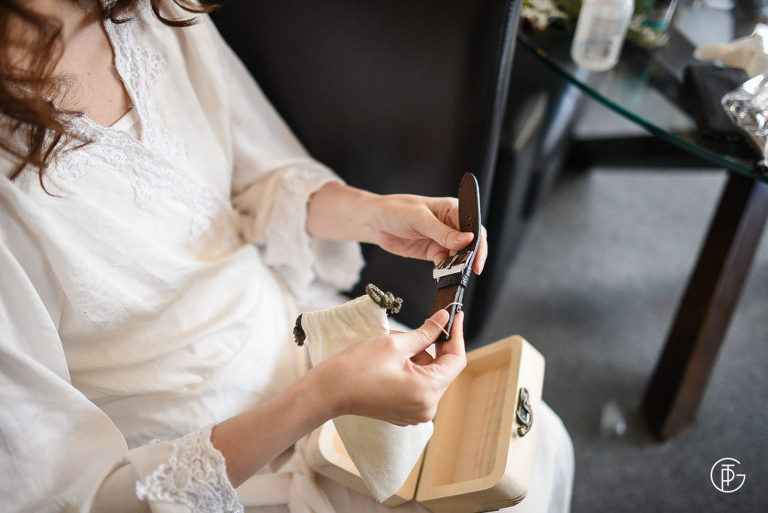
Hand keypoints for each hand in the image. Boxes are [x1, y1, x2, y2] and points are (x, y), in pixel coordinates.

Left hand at [306, 183, 487, 273]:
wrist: (374, 222)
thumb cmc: (395, 211)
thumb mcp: (420, 220)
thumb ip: (444, 232)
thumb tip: (469, 239)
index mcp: (452, 209)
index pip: (474, 227)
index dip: (478, 244)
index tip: (477, 260)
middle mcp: (450, 224)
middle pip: (470, 244)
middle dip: (469, 258)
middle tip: (467, 272)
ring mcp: (442, 239)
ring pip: (458, 256)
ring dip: (457, 266)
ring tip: (452, 274)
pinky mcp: (432, 252)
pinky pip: (445, 264)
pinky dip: (445, 271)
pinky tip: (442, 275)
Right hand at [316, 309, 466, 425]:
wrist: (329, 391)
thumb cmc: (357, 368)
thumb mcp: (395, 344)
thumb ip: (426, 332)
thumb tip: (444, 319)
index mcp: (428, 392)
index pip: (456, 360)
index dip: (456, 334)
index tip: (455, 315)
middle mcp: (426, 408)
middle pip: (442, 369)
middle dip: (431, 345)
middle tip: (415, 327)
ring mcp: (415, 413)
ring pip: (429, 375)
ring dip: (418, 356)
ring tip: (394, 345)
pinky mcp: (404, 412)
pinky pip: (418, 385)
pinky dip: (411, 368)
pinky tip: (391, 359)